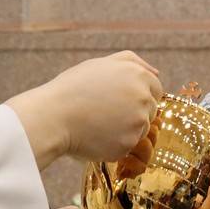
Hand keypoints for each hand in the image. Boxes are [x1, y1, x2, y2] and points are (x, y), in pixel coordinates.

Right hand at [7, 51, 162, 167]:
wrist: (53, 116)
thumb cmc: (74, 88)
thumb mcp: (102, 64)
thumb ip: (132, 61)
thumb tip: (156, 72)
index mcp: (139, 76)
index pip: (156, 90)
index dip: (138, 96)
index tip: (119, 100)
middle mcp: (143, 99)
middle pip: (151, 112)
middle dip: (134, 113)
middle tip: (105, 112)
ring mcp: (137, 123)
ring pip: (141, 131)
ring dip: (125, 130)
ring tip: (99, 123)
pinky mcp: (127, 144)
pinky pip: (127, 147)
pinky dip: (114, 144)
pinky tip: (96, 136)